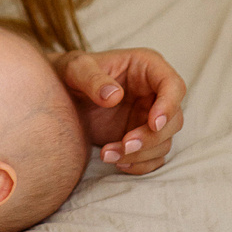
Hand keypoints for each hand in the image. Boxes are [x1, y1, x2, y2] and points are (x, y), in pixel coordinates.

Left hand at [51, 47, 185, 174]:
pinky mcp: (142, 137)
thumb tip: (114, 96)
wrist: (60, 95)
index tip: (153, 124)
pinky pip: (152, 157)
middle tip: (126, 145)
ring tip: (108, 154)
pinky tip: (116, 163)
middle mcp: (154, 93)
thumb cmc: (71, 73)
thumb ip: (92, 78)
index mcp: (146, 67)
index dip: (169, 106)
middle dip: (151, 137)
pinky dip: (138, 164)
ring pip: (163, 142)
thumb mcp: (75, 68)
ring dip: (140, 154)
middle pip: (173, 120)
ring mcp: (149, 116)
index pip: (173, 85)